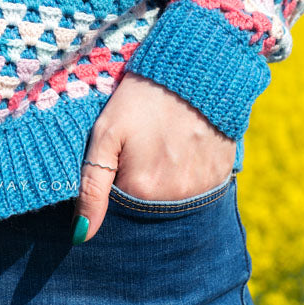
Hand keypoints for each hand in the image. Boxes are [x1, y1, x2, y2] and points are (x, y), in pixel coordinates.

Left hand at [70, 71, 236, 243]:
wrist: (193, 68)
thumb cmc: (141, 98)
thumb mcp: (106, 133)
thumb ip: (91, 187)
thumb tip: (82, 235)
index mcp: (141, 189)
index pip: (118, 213)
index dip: (114, 191)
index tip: (118, 164)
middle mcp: (174, 198)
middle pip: (148, 211)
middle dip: (139, 191)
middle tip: (140, 153)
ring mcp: (202, 189)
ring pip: (174, 203)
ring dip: (164, 186)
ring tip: (161, 149)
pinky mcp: (221, 177)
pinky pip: (199, 192)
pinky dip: (188, 178)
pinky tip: (182, 151)